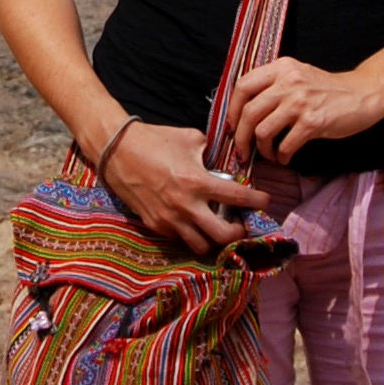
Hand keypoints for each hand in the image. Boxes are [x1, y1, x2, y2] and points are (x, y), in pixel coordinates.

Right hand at [99, 118, 267, 252]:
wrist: (117, 151)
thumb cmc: (155, 140)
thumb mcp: (191, 139)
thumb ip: (210, 153)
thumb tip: (221, 162)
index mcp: (198, 181)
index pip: (238, 198)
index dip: (258, 201)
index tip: (265, 201)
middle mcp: (186, 205)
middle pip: (224, 235)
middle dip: (238, 233)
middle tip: (241, 224)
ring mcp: (169, 219)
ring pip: (201, 245)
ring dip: (213, 239)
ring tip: (216, 228)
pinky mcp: (155, 225)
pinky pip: (179, 238)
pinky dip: (190, 234)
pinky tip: (192, 222)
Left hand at [225, 53, 383, 166]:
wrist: (363, 93)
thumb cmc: (328, 89)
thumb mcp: (298, 75)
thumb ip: (273, 85)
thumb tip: (243, 111)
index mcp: (281, 68)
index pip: (243, 86)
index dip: (232, 109)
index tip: (232, 126)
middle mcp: (288, 82)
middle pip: (249, 112)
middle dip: (241, 137)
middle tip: (243, 152)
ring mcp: (301, 101)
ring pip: (262, 131)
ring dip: (262, 150)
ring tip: (269, 155)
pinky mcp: (313, 122)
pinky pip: (285, 145)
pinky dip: (281, 156)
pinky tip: (285, 157)